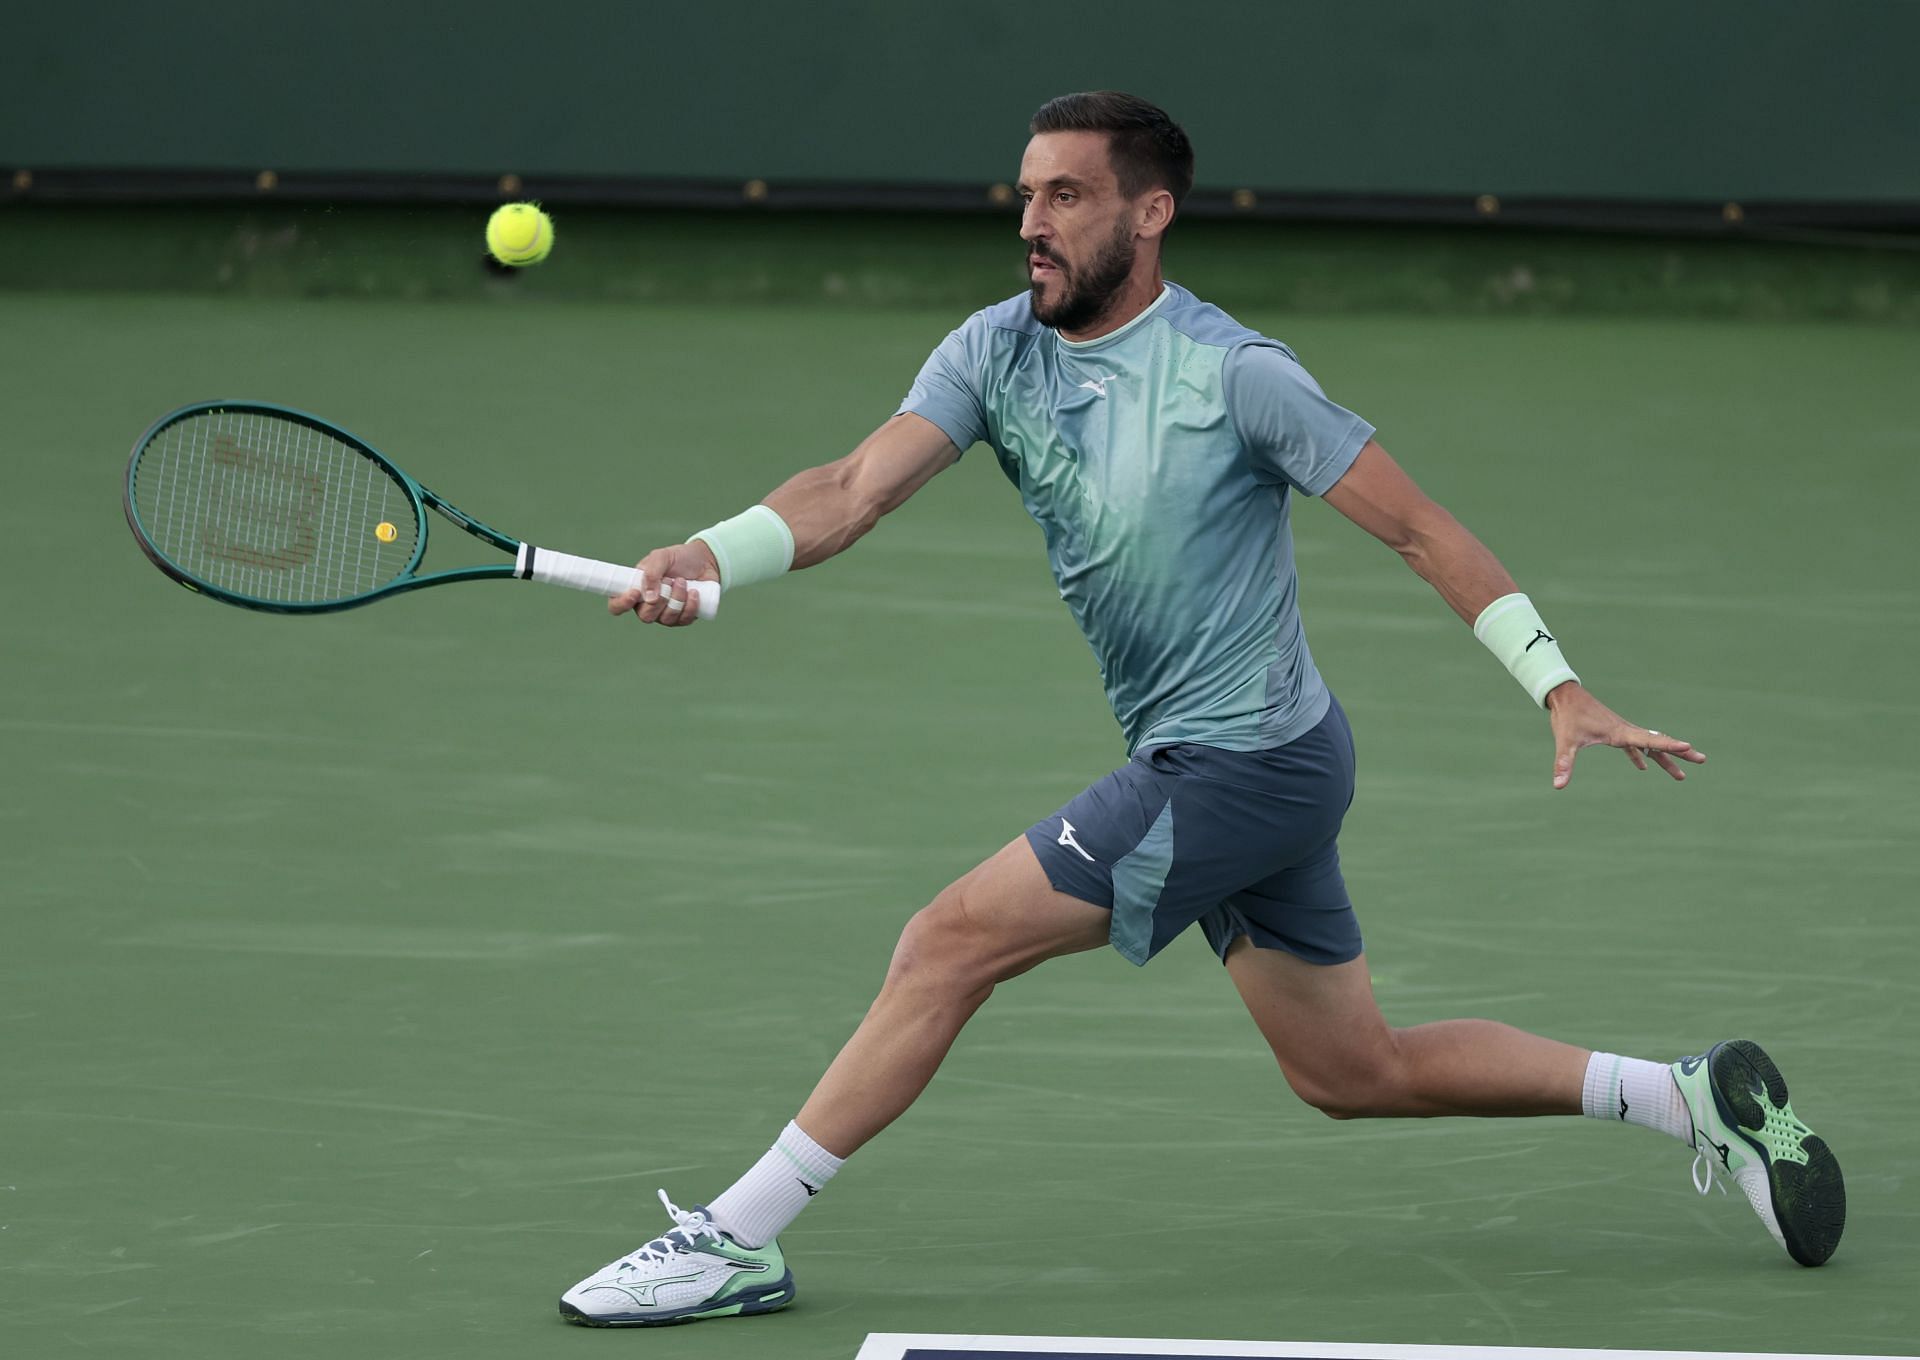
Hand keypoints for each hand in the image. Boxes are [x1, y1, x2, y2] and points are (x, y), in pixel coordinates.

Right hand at [607, 541, 719, 627]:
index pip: (617, 605)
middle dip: (660, 600)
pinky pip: (683, 620)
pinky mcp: (683, 617)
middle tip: (669, 581)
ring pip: (666, 618)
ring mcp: (665, 614)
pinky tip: (694, 592)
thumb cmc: (677, 558)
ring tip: (682, 581)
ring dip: (677, 598)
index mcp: (635, 590)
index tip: (635, 593)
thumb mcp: (661, 557)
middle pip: (645, 616)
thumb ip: (651, 572)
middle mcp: (648, 606)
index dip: (622, 604)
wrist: (703, 560)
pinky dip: (690, 606)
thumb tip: (649, 598)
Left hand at [1545, 682, 1706, 789]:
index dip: (1669, 745)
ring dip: (1664, 759)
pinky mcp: (1613, 732)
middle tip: (1702, 760)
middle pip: (1658, 743)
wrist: (1564, 696)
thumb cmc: (1567, 716)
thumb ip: (1564, 763)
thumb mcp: (1565, 741)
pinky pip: (1632, 746)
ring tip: (1680, 776)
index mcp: (1619, 733)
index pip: (1649, 741)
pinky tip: (1643, 768)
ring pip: (1648, 746)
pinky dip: (1640, 756)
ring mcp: (1621, 731)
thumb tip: (1557, 786)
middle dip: (1679, 753)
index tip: (1689, 746)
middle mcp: (1625, 731)